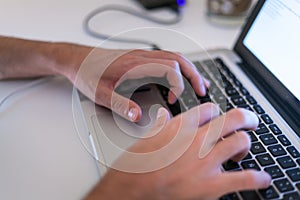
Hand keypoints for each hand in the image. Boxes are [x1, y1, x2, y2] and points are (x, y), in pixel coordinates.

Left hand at [71, 48, 209, 121]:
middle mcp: (141, 57)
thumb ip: (120, 105)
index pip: (169, 69)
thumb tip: (138, 116)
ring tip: (199, 83)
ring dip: (189, 69)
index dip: (178, 85)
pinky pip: (167, 58)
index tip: (173, 100)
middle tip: (203, 90)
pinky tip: (180, 76)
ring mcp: (142, 55)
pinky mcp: (140, 58)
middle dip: (194, 75)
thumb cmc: (87, 73)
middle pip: (178, 60)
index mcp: (134, 65)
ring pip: (175, 57)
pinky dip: (179, 67)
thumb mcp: (100, 94)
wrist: (77, 60)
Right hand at [85, 105, 270, 199]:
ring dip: (245, 145)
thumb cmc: (135, 167)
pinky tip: (260, 178)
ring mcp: (205, 162)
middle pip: (233, 118)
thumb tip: (163, 116)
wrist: (130, 191)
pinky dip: (257, 178)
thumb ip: (160, 125)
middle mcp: (196, 140)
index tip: (217, 118)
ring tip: (241, 151)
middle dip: (246, 118)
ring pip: (240, 142)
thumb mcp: (146, 139)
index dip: (216, 113)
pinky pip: (244, 178)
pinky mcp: (211, 186)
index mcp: (180, 126)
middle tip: (250, 121)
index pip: (210, 109)